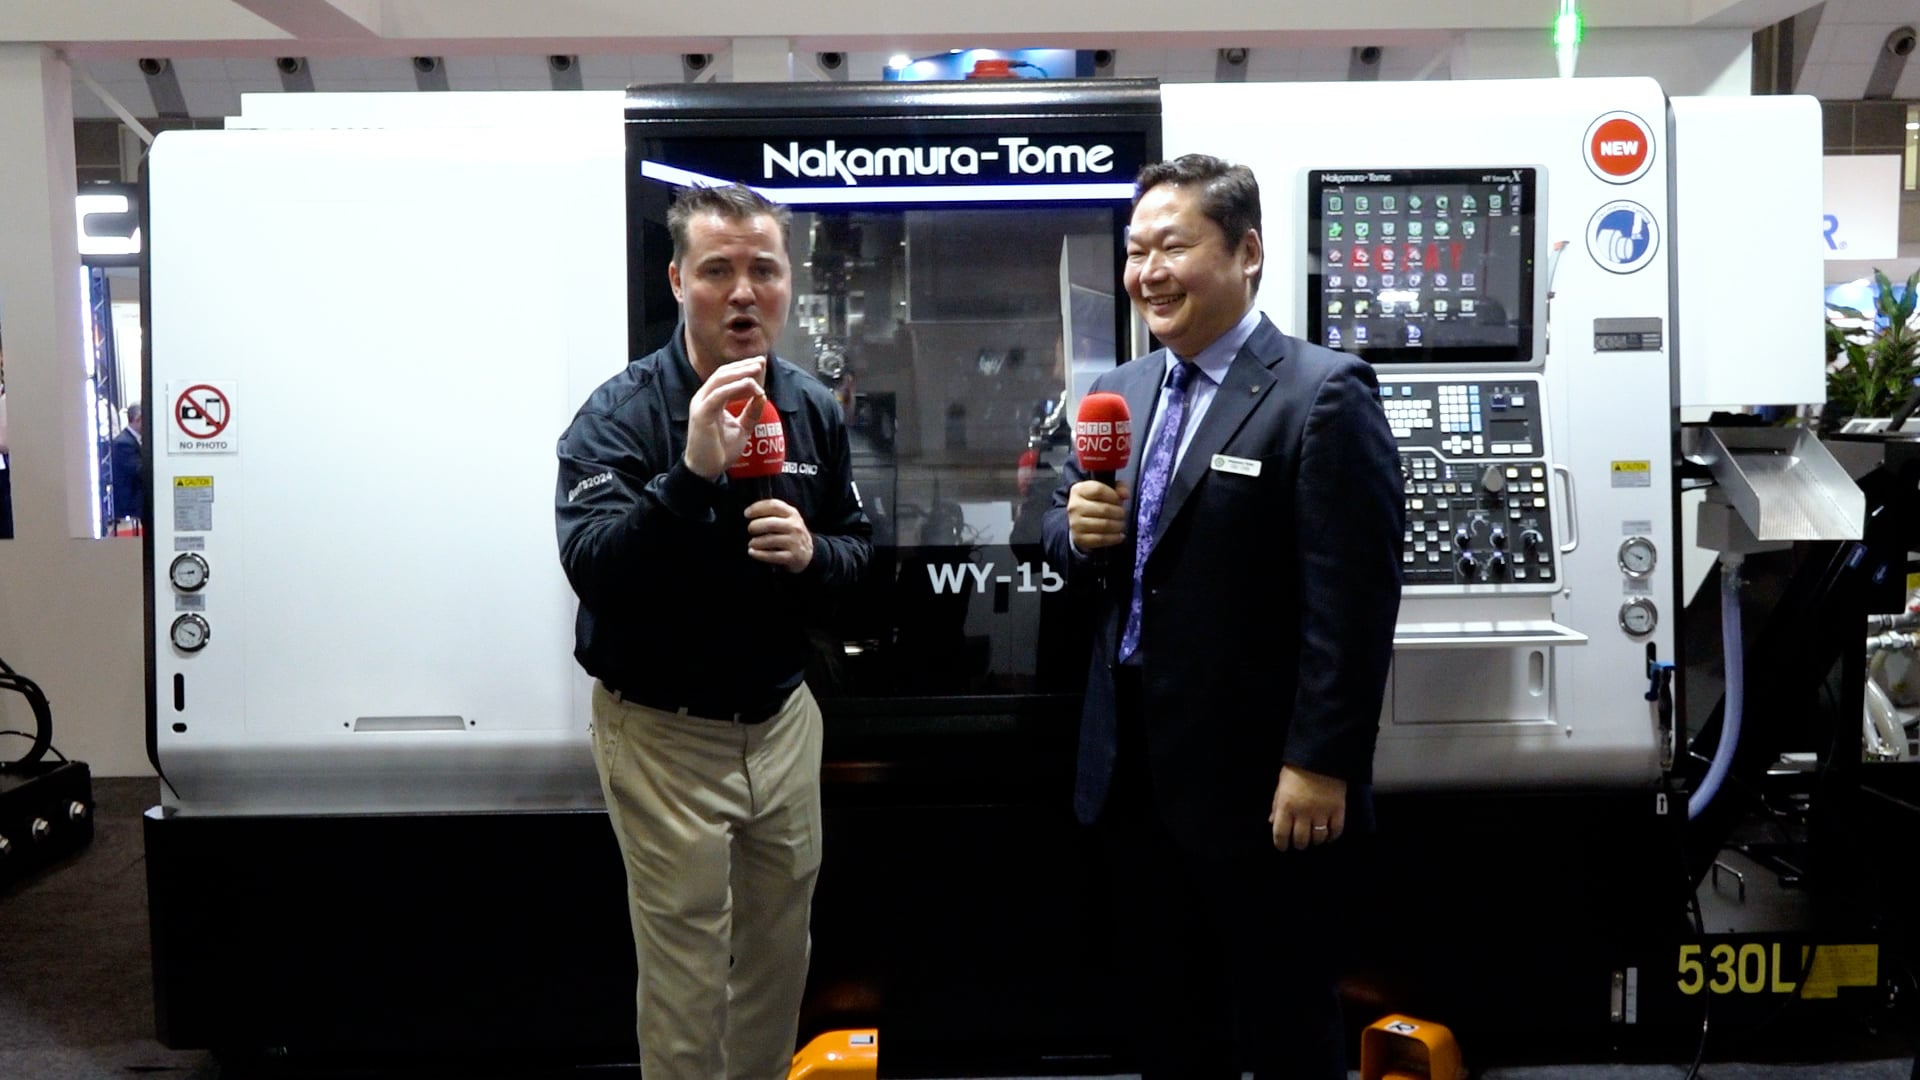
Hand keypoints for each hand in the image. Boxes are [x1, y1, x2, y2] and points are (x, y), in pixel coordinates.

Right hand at [683, 357, 766, 480]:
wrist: (707, 470)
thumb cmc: (720, 450)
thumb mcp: (742, 428)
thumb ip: (751, 412)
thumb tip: (762, 396)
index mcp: (711, 400)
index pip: (726, 377)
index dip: (743, 368)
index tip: (761, 364)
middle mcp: (704, 398)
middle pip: (723, 374)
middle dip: (743, 366)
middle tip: (761, 361)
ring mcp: (701, 405)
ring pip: (720, 380)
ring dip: (740, 373)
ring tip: (757, 368)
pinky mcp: (701, 414)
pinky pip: (718, 395)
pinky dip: (735, 388)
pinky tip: (750, 385)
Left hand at [746, 499, 813, 572]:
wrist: (809, 552)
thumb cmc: (791, 533)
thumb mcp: (788, 518)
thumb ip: (773, 512)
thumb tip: (749, 512)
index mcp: (792, 513)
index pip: (773, 505)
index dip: (757, 508)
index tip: (746, 514)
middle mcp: (794, 526)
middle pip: (770, 523)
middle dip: (755, 526)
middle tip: (750, 530)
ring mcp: (794, 542)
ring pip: (770, 540)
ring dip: (755, 542)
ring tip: (751, 543)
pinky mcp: (793, 557)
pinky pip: (772, 556)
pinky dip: (759, 554)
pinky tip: (752, 552)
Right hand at [1066, 480, 1129, 550]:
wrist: (1079, 521)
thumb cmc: (1096, 502)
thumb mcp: (1105, 490)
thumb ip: (1119, 487)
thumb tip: (1125, 494)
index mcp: (1079, 490)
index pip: (1098, 490)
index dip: (1113, 495)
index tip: (1119, 500)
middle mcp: (1074, 506)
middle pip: (1104, 509)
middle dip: (1119, 512)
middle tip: (1122, 514)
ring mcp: (1075, 524)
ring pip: (1104, 525)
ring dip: (1118, 525)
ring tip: (1121, 524)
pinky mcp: (1079, 538)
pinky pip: (1101, 539)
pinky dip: (1114, 538)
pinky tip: (1119, 536)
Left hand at [1269, 764, 1346, 850]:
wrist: (1322, 754)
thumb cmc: (1297, 768)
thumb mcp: (1281, 785)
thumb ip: (1277, 805)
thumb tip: (1272, 822)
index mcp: (1286, 806)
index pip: (1280, 833)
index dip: (1281, 844)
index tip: (1282, 847)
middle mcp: (1303, 813)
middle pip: (1300, 839)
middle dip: (1299, 844)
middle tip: (1299, 843)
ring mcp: (1322, 812)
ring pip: (1318, 838)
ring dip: (1315, 841)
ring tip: (1314, 838)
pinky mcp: (1338, 810)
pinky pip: (1336, 830)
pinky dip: (1332, 836)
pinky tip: (1328, 836)